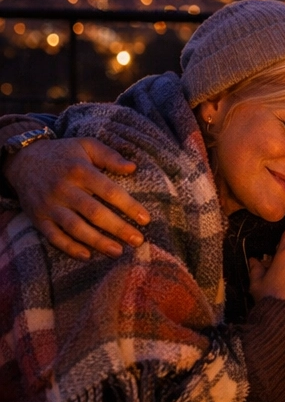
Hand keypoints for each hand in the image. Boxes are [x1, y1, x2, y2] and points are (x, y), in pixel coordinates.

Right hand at [8, 137, 149, 258]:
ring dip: (97, 241)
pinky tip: (87, 255)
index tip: (146, 220)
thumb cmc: (63, 154)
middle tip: (137, 240)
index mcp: (79, 171)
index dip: (128, 206)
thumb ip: (110, 156)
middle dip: (118, 228)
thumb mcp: (86, 146)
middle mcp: (63, 189)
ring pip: (75, 227)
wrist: (23, 160)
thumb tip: (132, 168)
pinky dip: (69, 247)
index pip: (109, 191)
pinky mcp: (37, 218)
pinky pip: (53, 236)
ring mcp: (49, 205)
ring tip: (118, 251)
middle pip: (94, 212)